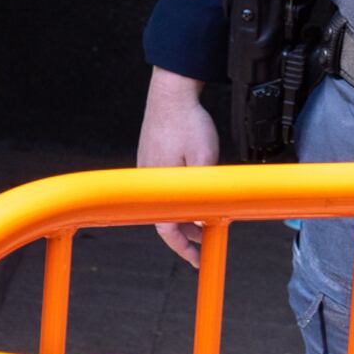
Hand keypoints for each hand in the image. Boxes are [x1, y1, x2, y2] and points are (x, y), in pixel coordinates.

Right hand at [138, 67, 222, 261]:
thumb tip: (200, 220)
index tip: (196, 260)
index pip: (165, 229)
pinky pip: (163, 187)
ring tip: (205, 218)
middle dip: (187, 233)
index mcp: (158, 185)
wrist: (171, 92)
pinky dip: (178, 197)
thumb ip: (201, 193)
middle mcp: (147, 180)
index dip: (183, 248)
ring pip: (164, 202)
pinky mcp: (151, 157)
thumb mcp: (204, 161)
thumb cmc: (187, 122)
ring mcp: (147, 168)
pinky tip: (193, 192)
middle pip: (163, 218)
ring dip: (184, 213)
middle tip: (206, 241)